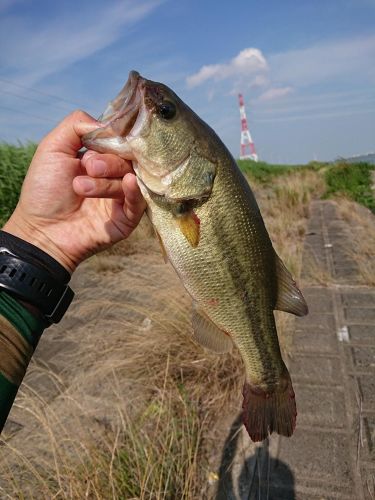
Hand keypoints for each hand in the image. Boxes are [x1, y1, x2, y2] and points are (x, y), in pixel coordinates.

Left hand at [3, 110, 145, 271]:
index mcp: (99, 159)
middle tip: (88, 168)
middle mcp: (113, 176)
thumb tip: (108, 124)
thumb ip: (76, 125)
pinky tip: (129, 182)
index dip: (113, 140)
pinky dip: (135, 191)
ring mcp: (121, 198)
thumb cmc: (44, 190)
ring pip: (131, 178)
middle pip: (128, 159)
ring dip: (106, 182)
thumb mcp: (53, 148)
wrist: (40, 230)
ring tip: (81, 188)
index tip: (96, 145)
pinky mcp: (127, 219)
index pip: (119, 142)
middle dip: (108, 161)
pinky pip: (140, 203)